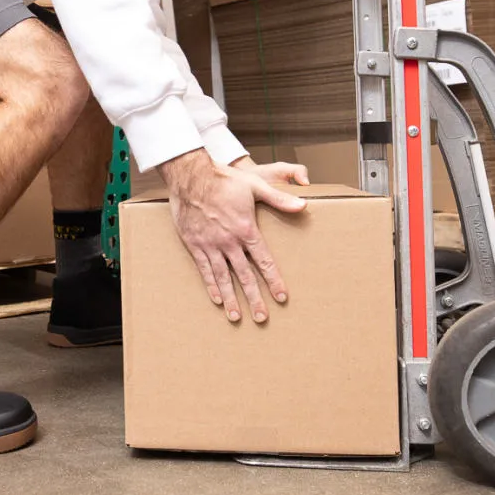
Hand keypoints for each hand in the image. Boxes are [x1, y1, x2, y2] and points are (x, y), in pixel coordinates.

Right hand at [157, 150, 306, 323]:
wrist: (191, 176)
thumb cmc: (224, 180)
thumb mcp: (255, 186)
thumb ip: (279, 198)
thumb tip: (303, 205)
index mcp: (246, 230)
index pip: (264, 261)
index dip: (274, 281)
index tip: (282, 297)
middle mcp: (229, 242)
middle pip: (245, 276)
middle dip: (255, 299)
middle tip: (262, 318)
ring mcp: (211, 245)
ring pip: (223, 278)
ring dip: (232, 299)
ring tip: (238, 317)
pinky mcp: (195, 244)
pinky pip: (204, 269)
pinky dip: (211, 285)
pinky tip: (217, 299)